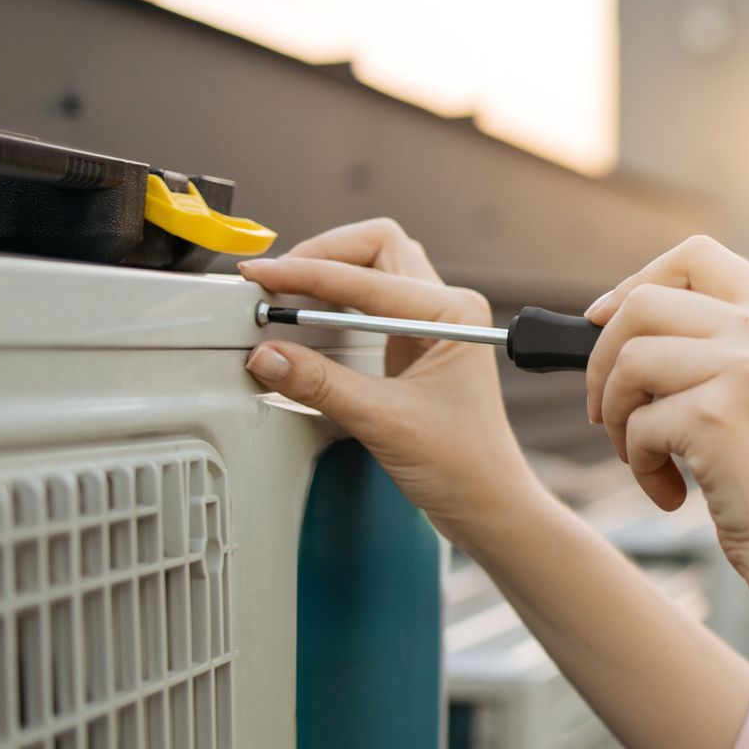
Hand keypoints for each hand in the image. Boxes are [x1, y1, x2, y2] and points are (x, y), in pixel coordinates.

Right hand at [236, 218, 537, 540]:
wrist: (485, 501)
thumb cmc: (462, 465)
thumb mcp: (383, 422)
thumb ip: (321, 384)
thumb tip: (267, 355)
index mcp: (454, 313)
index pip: (368, 276)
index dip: (309, 273)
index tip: (263, 277)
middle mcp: (446, 307)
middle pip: (375, 247)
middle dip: (322, 254)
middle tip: (273, 279)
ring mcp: (431, 321)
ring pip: (373, 266)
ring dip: (327, 272)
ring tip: (282, 292)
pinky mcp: (413, 342)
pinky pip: (368, 299)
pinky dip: (333, 298)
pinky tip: (305, 314)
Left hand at [584, 235, 748, 589]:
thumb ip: (714, 345)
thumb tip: (608, 319)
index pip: (695, 256)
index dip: (637, 283)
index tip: (605, 322)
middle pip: (644, 302)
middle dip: (603, 357)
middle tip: (605, 410)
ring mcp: (747, 366)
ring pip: (629, 359)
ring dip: (616, 415)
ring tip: (639, 456)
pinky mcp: (717, 415)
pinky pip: (638, 425)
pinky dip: (639, 466)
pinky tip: (671, 494)